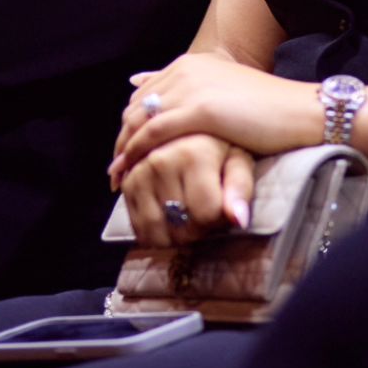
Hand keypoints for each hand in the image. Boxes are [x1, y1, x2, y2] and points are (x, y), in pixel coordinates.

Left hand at [111, 54, 319, 186]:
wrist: (299, 112)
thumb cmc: (267, 108)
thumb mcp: (223, 91)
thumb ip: (189, 90)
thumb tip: (141, 82)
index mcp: (194, 62)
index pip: (144, 92)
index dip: (131, 122)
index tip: (126, 148)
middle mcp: (188, 69)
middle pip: (136, 105)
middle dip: (122, 137)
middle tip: (118, 167)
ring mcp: (193, 87)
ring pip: (138, 120)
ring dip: (122, 150)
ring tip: (119, 176)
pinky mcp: (199, 110)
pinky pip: (152, 134)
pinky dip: (135, 154)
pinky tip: (131, 173)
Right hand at [121, 134, 254, 247]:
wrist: (191, 131)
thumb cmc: (221, 147)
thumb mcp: (239, 160)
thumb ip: (241, 188)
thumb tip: (238, 220)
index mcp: (193, 154)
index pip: (205, 213)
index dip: (219, 220)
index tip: (224, 210)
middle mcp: (161, 162)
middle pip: (180, 226)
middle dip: (199, 230)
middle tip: (208, 217)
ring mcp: (140, 174)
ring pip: (156, 231)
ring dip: (176, 236)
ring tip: (191, 219)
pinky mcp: (127, 185)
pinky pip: (138, 228)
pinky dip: (156, 235)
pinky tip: (172, 222)